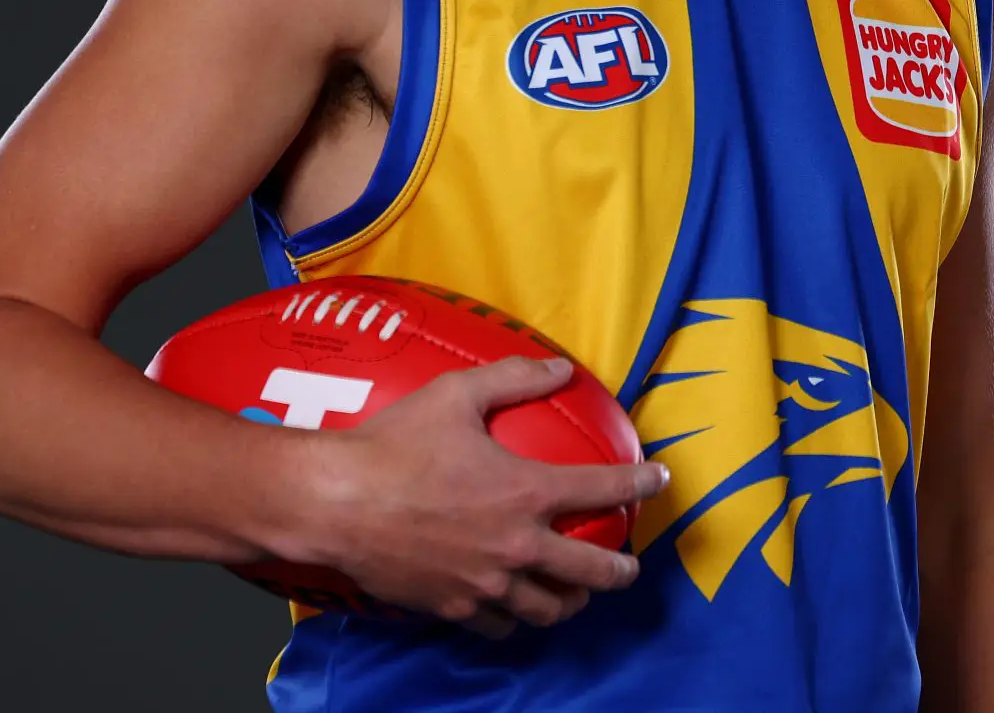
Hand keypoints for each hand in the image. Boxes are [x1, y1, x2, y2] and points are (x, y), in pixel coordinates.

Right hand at [277, 355, 668, 635]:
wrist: (333, 504)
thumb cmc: (393, 444)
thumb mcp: (456, 394)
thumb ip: (514, 377)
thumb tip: (560, 368)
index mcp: (526, 492)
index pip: (604, 489)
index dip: (641, 483)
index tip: (660, 480)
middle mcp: (516, 545)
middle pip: (591, 572)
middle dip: (620, 570)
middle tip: (628, 566)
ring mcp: (486, 584)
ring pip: (547, 608)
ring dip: (570, 601)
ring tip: (576, 594)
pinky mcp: (454, 607)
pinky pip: (499, 625)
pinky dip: (515, 618)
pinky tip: (514, 609)